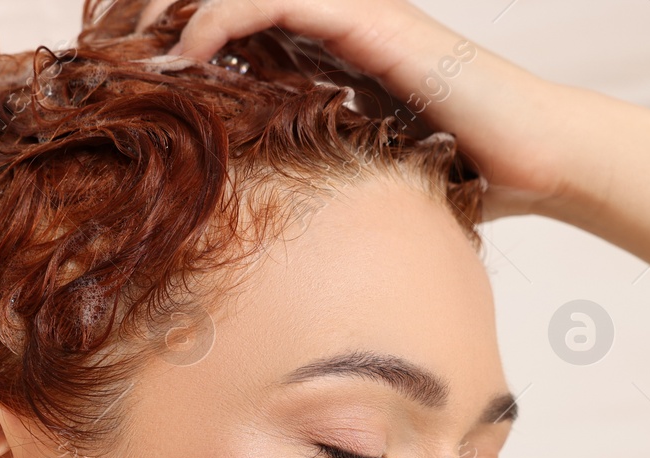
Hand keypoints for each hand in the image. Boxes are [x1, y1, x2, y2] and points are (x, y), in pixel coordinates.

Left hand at [139, 0, 582, 218]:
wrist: (540, 155)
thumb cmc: (470, 175)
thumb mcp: (375, 177)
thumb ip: (329, 178)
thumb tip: (286, 241)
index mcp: (335, 49)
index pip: (241, 22)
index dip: (181, 38)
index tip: (134, 80)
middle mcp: (340, 19)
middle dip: (161, 16)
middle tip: (108, 56)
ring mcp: (355, 13)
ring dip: (176, 12)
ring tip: (132, 52)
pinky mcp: (369, 19)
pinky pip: (272, 0)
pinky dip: (219, 20)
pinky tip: (186, 58)